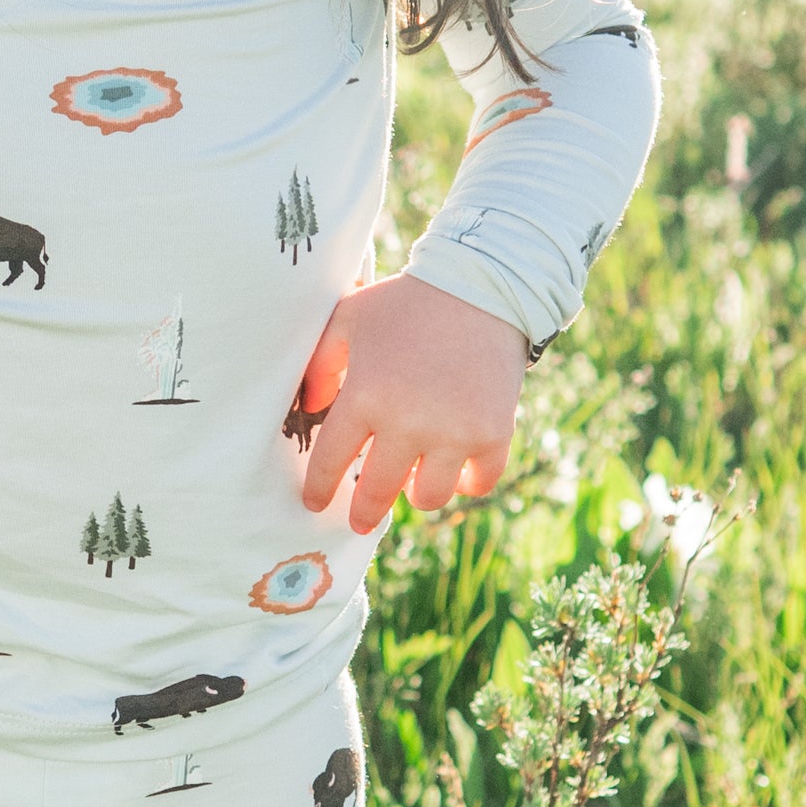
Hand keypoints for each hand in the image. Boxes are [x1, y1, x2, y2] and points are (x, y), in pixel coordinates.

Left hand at [295, 274, 528, 532]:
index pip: (330, 461)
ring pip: (427, 498)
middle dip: (362, 512)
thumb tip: (312, 406)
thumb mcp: (348, 319)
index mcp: (365, 396)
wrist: (481, 287)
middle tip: (358, 519)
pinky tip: (457, 470)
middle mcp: (408, 424)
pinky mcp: (493, 435)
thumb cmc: (406, 303)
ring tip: (413, 482)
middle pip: (377, 493)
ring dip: (416, 493)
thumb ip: (320, 363)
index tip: (314, 502)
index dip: (319, 489)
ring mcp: (454, 434)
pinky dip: (466, 481)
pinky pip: (477, 483)